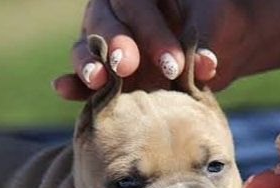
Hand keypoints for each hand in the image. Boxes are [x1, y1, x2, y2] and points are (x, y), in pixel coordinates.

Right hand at [53, 0, 251, 99]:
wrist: (214, 48)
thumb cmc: (214, 27)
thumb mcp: (216, 27)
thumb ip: (206, 42)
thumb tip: (205, 65)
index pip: (136, 5)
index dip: (151, 32)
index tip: (173, 65)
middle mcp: (116, 14)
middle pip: (105, 22)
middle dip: (116, 44)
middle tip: (127, 66)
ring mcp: (103, 44)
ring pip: (85, 46)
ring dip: (89, 63)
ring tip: (97, 79)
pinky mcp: (100, 75)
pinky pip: (80, 79)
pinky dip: (73, 84)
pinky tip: (63, 87)